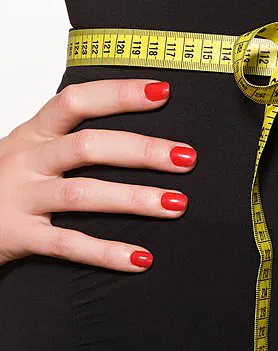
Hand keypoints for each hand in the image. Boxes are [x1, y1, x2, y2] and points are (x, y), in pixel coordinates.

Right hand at [0, 79, 196, 271]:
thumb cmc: (5, 181)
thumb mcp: (31, 149)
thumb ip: (73, 138)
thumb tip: (142, 136)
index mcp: (34, 132)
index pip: (77, 101)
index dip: (119, 94)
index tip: (162, 92)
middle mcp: (27, 160)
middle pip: (88, 147)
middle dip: (142, 150)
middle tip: (186, 157)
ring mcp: (22, 198)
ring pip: (82, 195)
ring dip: (134, 198)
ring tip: (176, 204)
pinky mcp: (19, 236)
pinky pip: (67, 245)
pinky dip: (106, 253)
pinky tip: (140, 258)